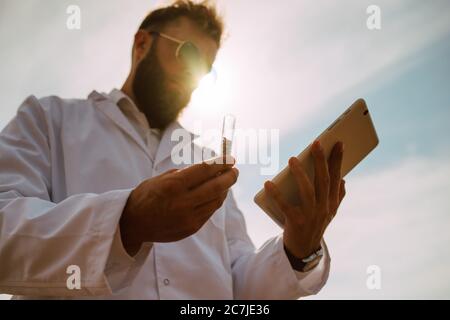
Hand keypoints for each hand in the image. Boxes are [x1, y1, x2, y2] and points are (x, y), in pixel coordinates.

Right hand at [120, 156, 238, 255]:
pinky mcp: (191, 228)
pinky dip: (215, 201)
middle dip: (230, 176)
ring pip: (216, 201)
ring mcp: (188, 217)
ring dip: (224, 190)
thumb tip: (210, 169)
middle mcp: (183, 201)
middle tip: (234, 171)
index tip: (231, 159)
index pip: (206, 170)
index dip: (221, 163)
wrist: (133, 223)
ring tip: (226, 182)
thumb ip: (185, 174)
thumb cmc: (146, 196)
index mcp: (174, 184)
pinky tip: (216, 195)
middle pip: (217, 186)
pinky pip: (209, 212)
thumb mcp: (162, 178)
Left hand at [264, 141, 345, 258]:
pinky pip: (285, 206)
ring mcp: (311, 216)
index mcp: (332, 203)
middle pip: (323, 181)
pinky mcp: (296, 223)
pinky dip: (276, 195)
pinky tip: (269, 183)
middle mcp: (324, 208)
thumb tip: (343, 179)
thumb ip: (337, 196)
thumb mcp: (330, 212)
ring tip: (292, 159)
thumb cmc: (315, 224)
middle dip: (320, 161)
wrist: (303, 249)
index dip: (338, 160)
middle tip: (316, 143)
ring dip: (300, 174)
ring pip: (307, 191)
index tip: (338, 143)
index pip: (336, 177)